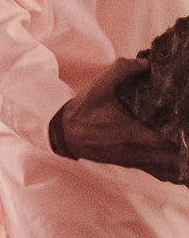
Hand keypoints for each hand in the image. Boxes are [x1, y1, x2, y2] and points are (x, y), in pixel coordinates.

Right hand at [52, 59, 182, 182]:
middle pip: (171, 161)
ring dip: (181, 168)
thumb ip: (123, 70)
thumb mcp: (99, 87)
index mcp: (130, 134)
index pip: (165, 143)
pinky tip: (182, 175)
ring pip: (165, 170)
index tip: (188, 133)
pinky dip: (171, 172)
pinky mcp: (129, 163)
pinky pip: (155, 172)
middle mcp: (134, 151)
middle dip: (185, 157)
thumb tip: (146, 62)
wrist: (62, 133)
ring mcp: (132, 159)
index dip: (182, 142)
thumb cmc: (82, 112)